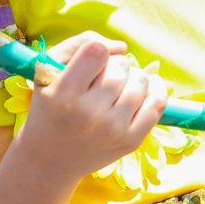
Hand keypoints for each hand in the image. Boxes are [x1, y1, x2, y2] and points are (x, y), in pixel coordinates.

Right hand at [16, 32, 168, 181]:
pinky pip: (157, 104)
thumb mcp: (47, 70)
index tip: (90, 62)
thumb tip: (121, 47)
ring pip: (140, 81)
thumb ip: (80, 43)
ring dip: (131, 77)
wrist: (49, 159)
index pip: (96, 51)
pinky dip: (155, 89)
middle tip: (100, 79)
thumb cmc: (49, 107)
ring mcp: (113, 130)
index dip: (96, 50)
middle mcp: (89, 114)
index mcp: (63, 95)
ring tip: (117, 87)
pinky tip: (144, 88)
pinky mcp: (131, 142)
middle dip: (113, 66)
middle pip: (120, 66)